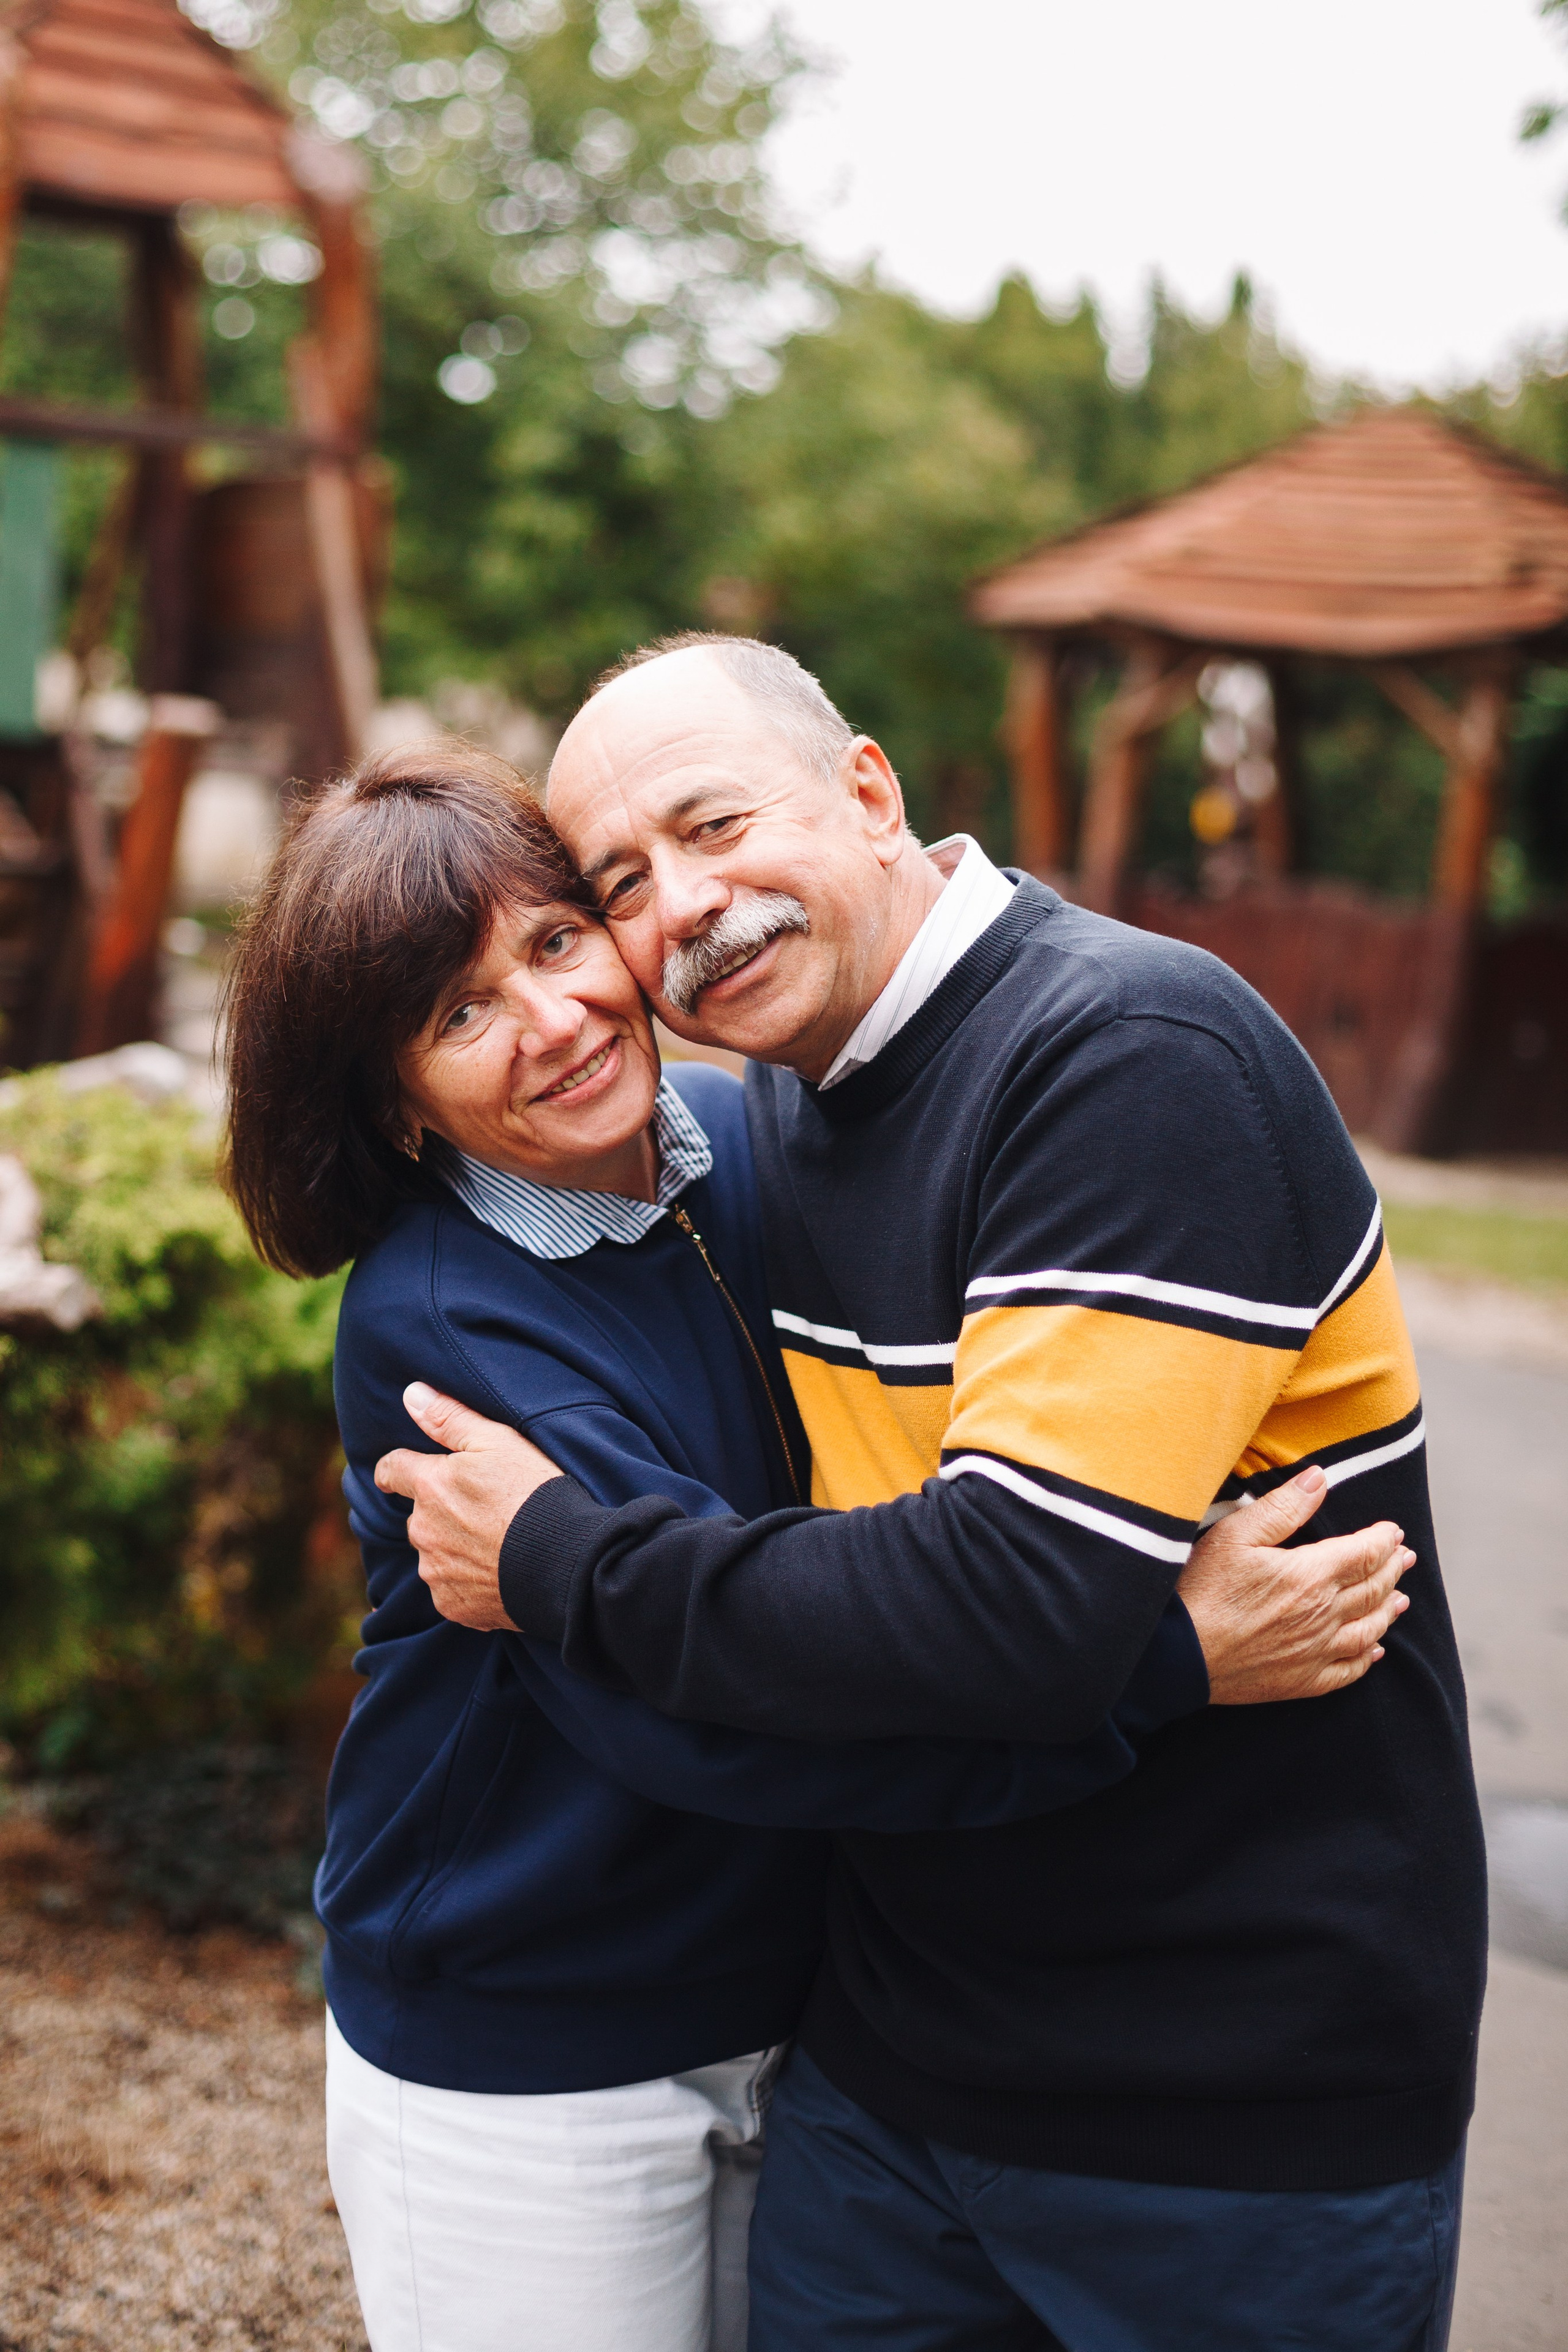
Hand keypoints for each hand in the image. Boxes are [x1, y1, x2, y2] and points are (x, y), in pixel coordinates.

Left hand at [375, 1384, 564, 1629]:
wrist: (565, 1562)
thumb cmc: (535, 1494)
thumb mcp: (500, 1442)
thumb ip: (450, 1418)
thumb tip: (411, 1394)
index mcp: (430, 1487)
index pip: (392, 1470)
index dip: (395, 1469)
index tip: (397, 1472)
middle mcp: (423, 1531)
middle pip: (419, 1515)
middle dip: (440, 1510)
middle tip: (482, 1509)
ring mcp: (436, 1572)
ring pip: (433, 1553)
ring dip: (453, 1546)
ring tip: (496, 1542)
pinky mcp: (453, 1605)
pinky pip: (450, 1588)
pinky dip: (467, 1580)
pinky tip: (498, 1571)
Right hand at [1177, 1466, 1413, 1705]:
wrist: (1178, 1655)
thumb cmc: (1201, 1589)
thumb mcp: (1235, 1534)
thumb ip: (1283, 1506)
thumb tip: (1320, 1478)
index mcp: (1311, 1575)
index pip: (1364, 1552)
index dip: (1383, 1539)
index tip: (1393, 1530)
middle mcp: (1324, 1615)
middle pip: (1373, 1589)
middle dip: (1392, 1569)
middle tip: (1405, 1557)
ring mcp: (1316, 1652)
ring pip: (1369, 1629)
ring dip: (1389, 1610)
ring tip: (1401, 1599)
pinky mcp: (1303, 1681)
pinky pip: (1349, 1670)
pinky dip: (1369, 1657)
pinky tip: (1375, 1650)